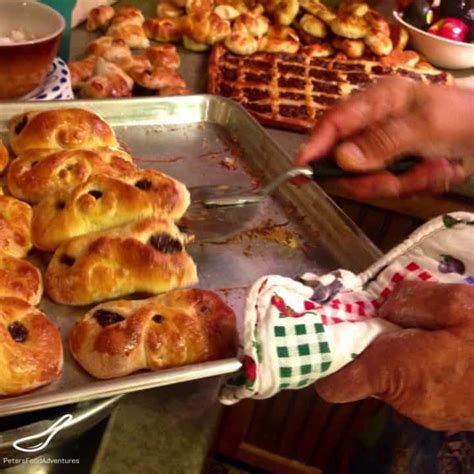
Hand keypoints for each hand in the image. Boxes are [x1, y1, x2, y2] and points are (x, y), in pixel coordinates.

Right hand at [296, 78, 473, 198]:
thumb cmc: (461, 118)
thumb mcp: (425, 125)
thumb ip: (382, 142)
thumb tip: (341, 160)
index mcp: (376, 102)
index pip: (334, 123)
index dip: (313, 147)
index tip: (298, 171)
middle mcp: (372, 126)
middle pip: (346, 162)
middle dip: (371, 178)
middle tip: (394, 182)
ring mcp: (383, 150)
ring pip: (368, 180)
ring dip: (401, 183)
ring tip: (433, 170)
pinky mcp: (395, 168)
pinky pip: (391, 187)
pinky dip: (415, 185)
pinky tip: (437, 171)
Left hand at [315, 280, 473, 430]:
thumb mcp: (457, 304)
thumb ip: (410, 300)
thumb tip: (383, 307)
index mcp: (396, 373)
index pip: (336, 384)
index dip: (329, 361)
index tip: (336, 335)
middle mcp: (403, 401)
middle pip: (363, 372)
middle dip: (370, 345)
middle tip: (392, 319)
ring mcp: (423, 412)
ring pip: (388, 378)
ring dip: (395, 354)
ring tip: (425, 331)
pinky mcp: (440, 415)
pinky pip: (412, 386)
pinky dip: (416, 367)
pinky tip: (443, 350)